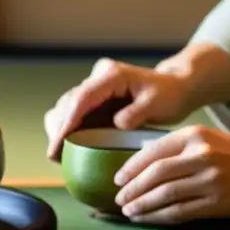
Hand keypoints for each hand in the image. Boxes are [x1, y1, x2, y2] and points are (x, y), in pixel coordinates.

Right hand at [44, 57, 194, 160]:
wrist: (174, 87)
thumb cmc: (169, 94)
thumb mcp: (158, 103)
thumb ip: (136, 112)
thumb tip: (116, 124)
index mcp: (111, 75)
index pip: (81, 98)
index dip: (67, 122)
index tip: (59, 144)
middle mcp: (98, 78)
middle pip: (67, 102)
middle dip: (58, 129)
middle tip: (55, 155)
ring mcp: (94, 88)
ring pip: (65, 107)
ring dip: (59, 129)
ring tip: (58, 154)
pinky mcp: (94, 99)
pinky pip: (74, 113)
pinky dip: (67, 129)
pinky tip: (66, 148)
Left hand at [112, 125, 229, 223]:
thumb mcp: (204, 136)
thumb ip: (176, 147)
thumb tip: (142, 163)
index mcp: (193, 136)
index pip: (152, 152)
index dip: (131, 168)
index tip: (118, 179)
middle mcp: (199, 156)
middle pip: (155, 175)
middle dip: (132, 189)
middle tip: (119, 199)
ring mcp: (208, 180)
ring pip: (165, 195)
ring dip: (142, 205)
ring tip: (129, 211)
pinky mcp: (216, 202)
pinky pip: (180, 211)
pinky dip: (159, 216)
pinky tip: (148, 219)